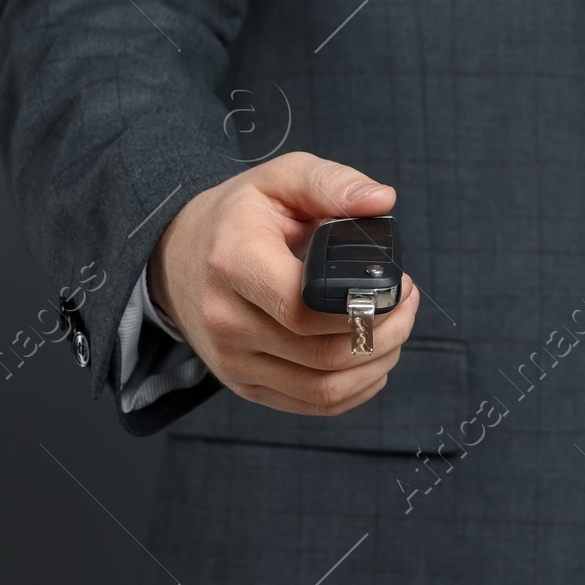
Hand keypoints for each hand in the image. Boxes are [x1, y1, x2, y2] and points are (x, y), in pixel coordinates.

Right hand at [148, 153, 417, 415]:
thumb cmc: (237, 217)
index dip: (361, 303)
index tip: (396, 282)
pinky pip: (315, 404)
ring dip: (378, 362)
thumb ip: (330, 183)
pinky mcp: (246, 386)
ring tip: (396, 327)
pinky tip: (374, 356)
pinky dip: (358, 387)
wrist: (178, 257)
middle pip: (323, 352)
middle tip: (407, 301)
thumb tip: (381, 200)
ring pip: (325, 388)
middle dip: (385, 331)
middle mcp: (227, 321)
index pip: (303, 306)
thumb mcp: (279, 180)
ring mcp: (234, 362)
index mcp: (233, 262)